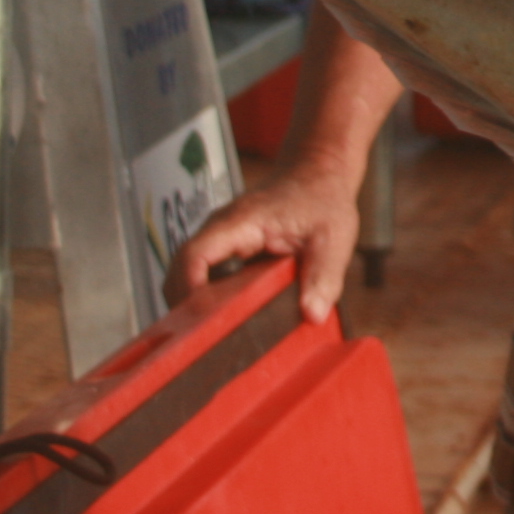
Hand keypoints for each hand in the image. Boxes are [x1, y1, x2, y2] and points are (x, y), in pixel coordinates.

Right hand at [172, 159, 360, 322]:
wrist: (317, 172)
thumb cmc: (322, 199)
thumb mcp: (334, 237)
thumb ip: (324, 275)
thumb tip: (312, 314)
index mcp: (241, 222)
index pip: (194, 256)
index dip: (189, 291)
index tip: (199, 322)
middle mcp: (220, 229)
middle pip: (180, 271)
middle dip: (186, 308)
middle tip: (206, 342)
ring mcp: (219, 239)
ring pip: (186, 276)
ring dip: (194, 305)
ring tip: (215, 336)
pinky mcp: (224, 249)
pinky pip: (202, 276)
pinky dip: (206, 299)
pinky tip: (226, 320)